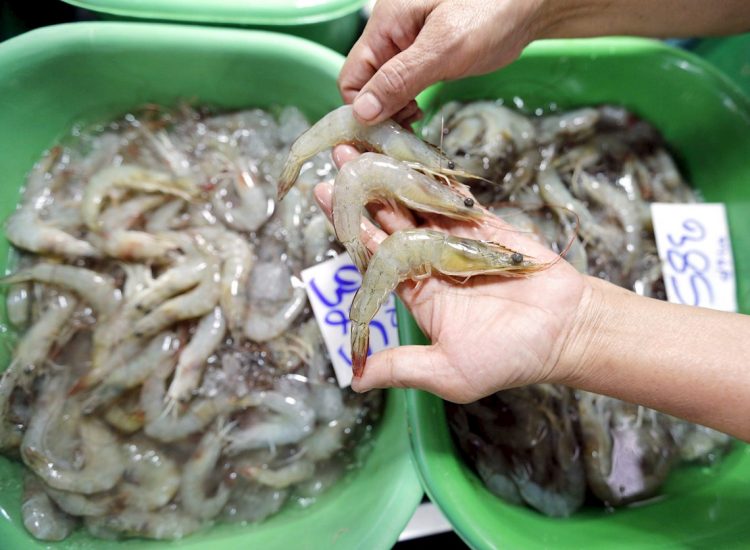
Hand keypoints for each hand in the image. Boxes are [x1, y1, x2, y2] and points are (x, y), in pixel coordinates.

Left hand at [315, 146, 590, 402]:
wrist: (566, 333)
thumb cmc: (508, 359)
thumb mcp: (448, 372)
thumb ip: (402, 368)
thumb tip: (356, 380)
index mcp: (417, 292)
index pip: (374, 254)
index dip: (350, 226)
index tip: (325, 196)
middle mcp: (431, 262)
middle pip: (389, 221)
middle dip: (365, 191)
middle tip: (338, 158)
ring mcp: (458, 241)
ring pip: (419, 203)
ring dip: (394, 175)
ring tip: (368, 146)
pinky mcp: (487, 226)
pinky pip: (457, 199)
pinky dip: (438, 177)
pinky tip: (416, 153)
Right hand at [340, 0, 545, 124]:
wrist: (533, 1)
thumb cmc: (493, 10)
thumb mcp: (445, 48)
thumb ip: (400, 79)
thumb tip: (361, 112)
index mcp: (385, 24)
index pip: (351, 77)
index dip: (363, 108)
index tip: (388, 129)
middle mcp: (390, 33)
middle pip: (364, 84)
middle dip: (379, 112)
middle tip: (406, 131)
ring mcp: (408, 45)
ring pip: (383, 87)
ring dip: (393, 110)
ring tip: (415, 122)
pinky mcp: (426, 55)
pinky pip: (403, 83)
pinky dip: (407, 102)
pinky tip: (421, 112)